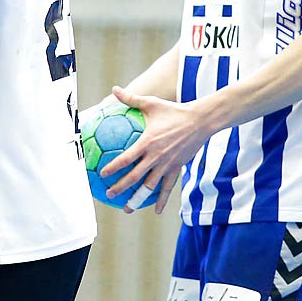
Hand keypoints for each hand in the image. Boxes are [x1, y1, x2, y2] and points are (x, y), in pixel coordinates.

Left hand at [99, 86, 219, 214]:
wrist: (200, 121)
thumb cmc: (173, 111)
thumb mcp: (151, 103)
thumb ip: (131, 99)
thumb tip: (114, 89)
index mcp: (147, 142)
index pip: (126, 158)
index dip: (112, 166)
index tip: (101, 173)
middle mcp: (156, 156)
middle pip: (135, 176)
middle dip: (120, 187)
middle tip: (108, 195)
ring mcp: (167, 165)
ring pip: (150, 186)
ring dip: (138, 199)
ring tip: (127, 209)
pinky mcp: (177, 168)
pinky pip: (168, 188)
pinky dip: (162, 200)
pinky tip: (155, 211)